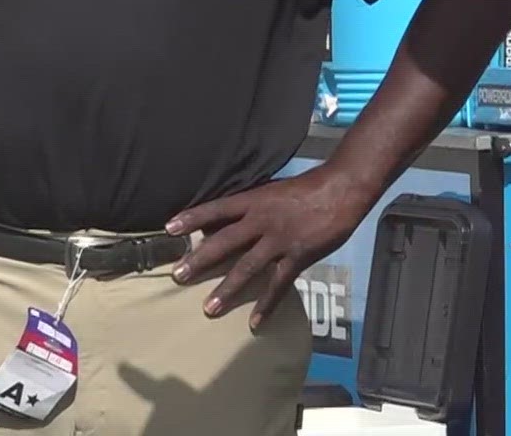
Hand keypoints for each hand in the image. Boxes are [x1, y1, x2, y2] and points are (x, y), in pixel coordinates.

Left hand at [166, 165, 374, 328]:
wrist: (341, 190)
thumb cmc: (307, 187)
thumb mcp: (273, 190)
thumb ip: (251, 206)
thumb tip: (226, 219)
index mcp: (254, 200)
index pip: (217, 208)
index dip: (192, 218)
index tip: (169, 229)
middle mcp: (261, 220)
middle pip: (224, 241)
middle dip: (200, 260)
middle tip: (177, 276)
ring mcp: (279, 240)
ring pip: (247, 267)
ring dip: (226, 289)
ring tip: (208, 308)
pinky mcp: (297, 256)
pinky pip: (278, 285)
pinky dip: (266, 305)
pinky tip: (254, 322)